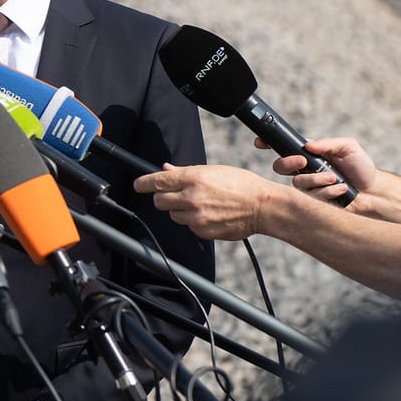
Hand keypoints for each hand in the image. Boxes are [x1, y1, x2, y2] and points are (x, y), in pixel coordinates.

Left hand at [133, 163, 277, 239]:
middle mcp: (191, 197)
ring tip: (200, 203)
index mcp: (193, 178)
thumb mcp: (213, 170)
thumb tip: (165, 170)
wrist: (262, 206)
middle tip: (174, 194)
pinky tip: (209, 214)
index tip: (138, 185)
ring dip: (179, 210)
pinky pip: (188, 226)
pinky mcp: (202, 231)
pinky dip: (193, 221)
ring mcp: (196, 216)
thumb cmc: (240, 184)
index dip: (144, 183)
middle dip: (163, 197)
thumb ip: (185, 172)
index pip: (158, 181)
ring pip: (173, 215)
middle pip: (159, 201)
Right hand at [253, 134, 376, 201]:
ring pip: (297, 183)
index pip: (284, 147)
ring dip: (317, 179)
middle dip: (288, 163)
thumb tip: (308, 145)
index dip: (269, 144)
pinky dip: (328, 191)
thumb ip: (328, 143)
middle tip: (303, 161)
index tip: (260, 142)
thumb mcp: (348, 147)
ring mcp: (308, 186)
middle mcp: (305, 169)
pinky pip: (311, 197)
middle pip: (280, 167)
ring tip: (335, 178)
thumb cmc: (361, 167)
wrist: (373, 192)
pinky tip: (340, 189)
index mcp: (309, 154)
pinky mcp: (314, 201)